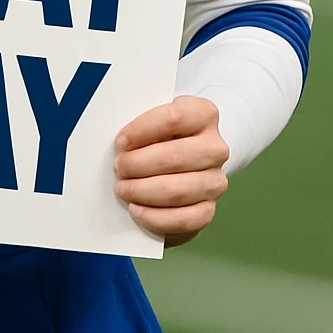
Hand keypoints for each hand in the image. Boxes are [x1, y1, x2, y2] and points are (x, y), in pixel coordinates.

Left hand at [113, 96, 228, 246]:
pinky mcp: (208, 209)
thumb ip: (141, 125)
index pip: (174, 118)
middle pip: (174, 157)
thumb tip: (119, 144)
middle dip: (138, 164)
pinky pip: (182, 218)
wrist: (185, 158)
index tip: (120, 141)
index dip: (142, 130)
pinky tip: (137, 209)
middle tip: (118, 167)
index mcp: (203, 115)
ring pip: (177, 190)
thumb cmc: (162, 136)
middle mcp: (215, 148)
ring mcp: (215, 180)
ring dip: (142, 191)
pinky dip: (155, 217)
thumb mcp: (154, 120)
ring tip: (122, 188)